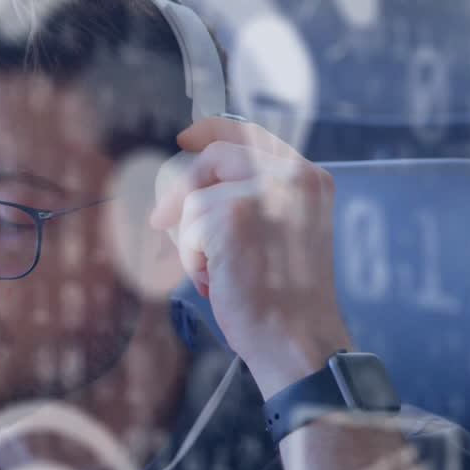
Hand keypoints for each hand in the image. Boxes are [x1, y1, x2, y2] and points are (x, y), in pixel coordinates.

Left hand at [149, 117, 351, 396]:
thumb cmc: (286, 299)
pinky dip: (192, 258)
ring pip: (196, 199)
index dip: (213, 131)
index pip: (251, 134)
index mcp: (309, 180)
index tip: (186, 137)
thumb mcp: (283, 232)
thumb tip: (199, 181)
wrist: (297, 339)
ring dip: (194, 241)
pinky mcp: (233, 214)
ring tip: (220, 272)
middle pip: (215, 154)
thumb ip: (254, 198)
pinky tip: (217, 280)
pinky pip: (188, 227)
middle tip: (160, 217)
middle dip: (183, 188)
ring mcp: (263, 191)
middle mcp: (292, 176)